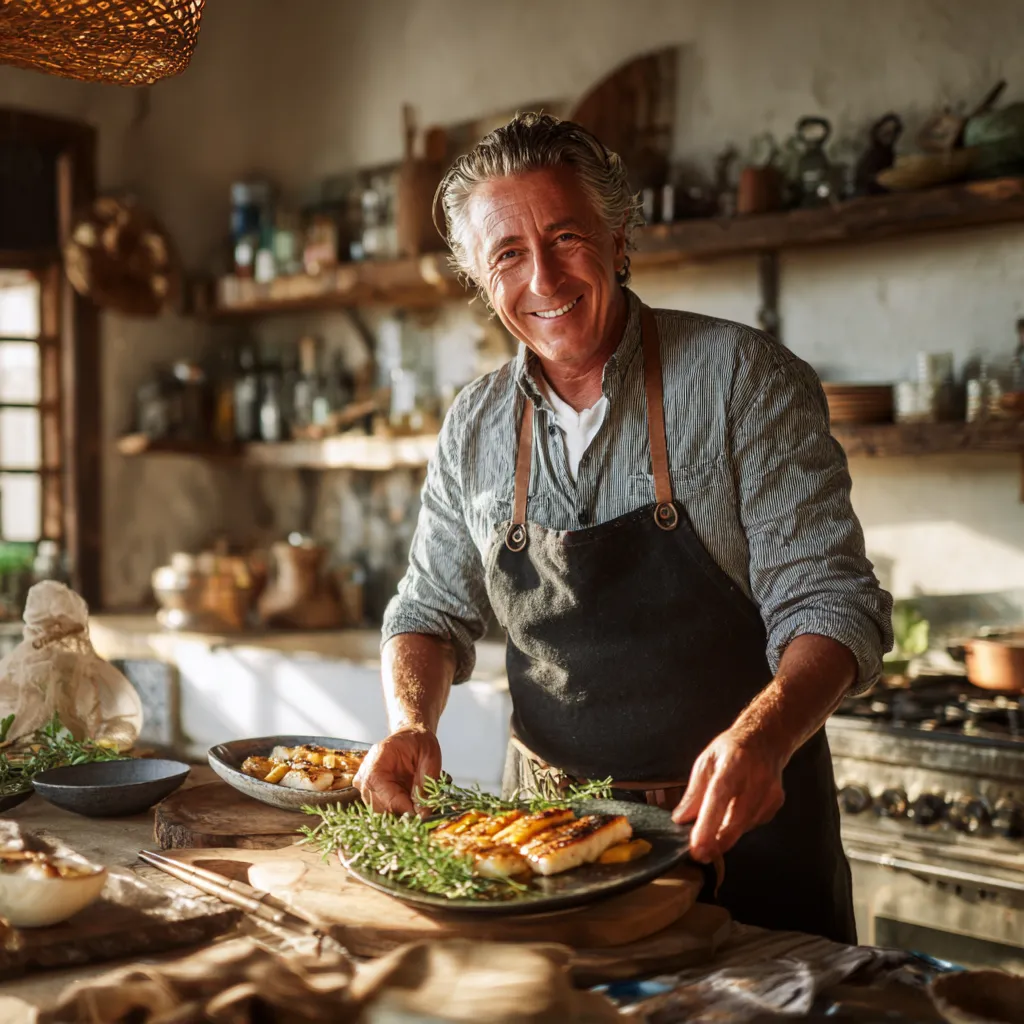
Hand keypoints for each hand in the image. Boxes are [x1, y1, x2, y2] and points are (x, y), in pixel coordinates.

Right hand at [354, 726, 441, 814]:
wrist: (410, 737)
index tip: (419, 814)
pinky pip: (379, 809)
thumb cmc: (418, 742)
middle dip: (401, 812)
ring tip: (414, 803)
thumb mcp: (430, 756)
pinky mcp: (367, 792)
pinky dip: (394, 810)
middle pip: (377, 805)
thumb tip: (423, 812)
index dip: (400, 806)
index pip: (380, 788)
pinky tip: (406, 802)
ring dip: (398, 812)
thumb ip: (426, 783)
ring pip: (378, 811)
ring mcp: (363, 784)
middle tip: (421, 810)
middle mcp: (365, 772)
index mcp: (378, 758)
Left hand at [671, 728, 785, 861]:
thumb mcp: (705, 762)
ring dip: (726, 836)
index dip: (707, 825)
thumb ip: (694, 792)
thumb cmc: (730, 750)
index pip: (719, 798)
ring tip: (710, 838)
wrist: (766, 739)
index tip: (696, 846)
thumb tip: (680, 820)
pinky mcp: (776, 803)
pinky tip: (732, 817)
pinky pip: (753, 824)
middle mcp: (755, 778)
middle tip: (699, 855)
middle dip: (716, 842)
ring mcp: (769, 792)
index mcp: (733, 764)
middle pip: (736, 819)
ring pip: (744, 826)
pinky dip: (739, 827)